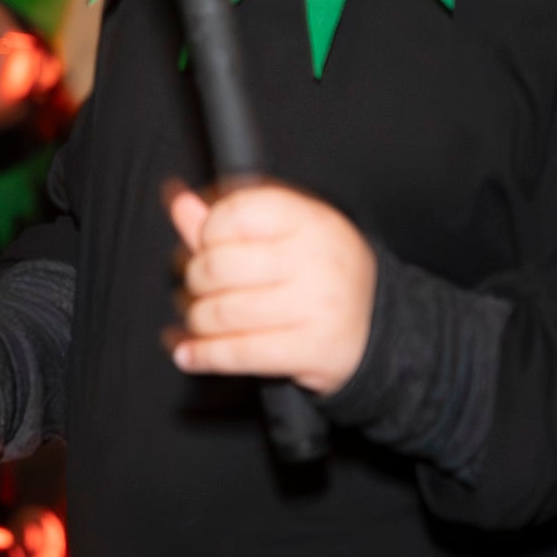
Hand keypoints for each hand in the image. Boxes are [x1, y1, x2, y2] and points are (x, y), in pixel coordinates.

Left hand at [166, 180, 375, 394]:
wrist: (378, 330)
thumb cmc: (319, 274)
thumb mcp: (282, 234)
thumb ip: (225, 218)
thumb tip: (178, 201)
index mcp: (308, 219)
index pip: (232, 215)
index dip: (206, 233)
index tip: (207, 245)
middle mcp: (315, 259)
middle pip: (215, 267)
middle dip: (194, 281)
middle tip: (198, 287)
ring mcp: (315, 305)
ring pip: (219, 313)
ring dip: (197, 320)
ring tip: (201, 318)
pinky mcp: (311, 349)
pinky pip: (236, 353)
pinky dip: (202, 355)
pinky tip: (188, 354)